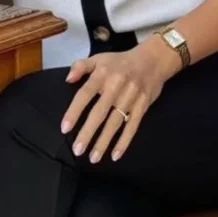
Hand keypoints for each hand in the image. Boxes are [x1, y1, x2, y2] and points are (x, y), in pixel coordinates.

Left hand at [60, 36, 179, 163]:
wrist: (152, 60)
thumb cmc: (120, 62)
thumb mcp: (99, 58)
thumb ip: (80, 66)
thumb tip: (67, 79)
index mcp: (102, 74)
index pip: (84, 95)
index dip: (74, 112)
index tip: (65, 128)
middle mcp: (115, 86)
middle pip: (99, 113)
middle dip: (88, 133)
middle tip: (77, 150)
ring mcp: (130, 97)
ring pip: (115, 123)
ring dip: (104, 142)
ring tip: (93, 158)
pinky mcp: (142, 106)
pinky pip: (132, 127)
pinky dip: (124, 142)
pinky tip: (115, 155)